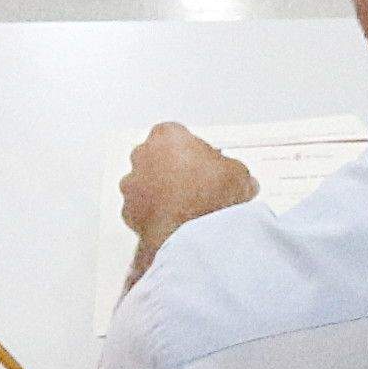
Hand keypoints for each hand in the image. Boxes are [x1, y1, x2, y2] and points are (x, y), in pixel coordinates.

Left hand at [119, 122, 258, 281]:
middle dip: (170, 168)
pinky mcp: (129, 213)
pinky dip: (152, 216)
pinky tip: (172, 224)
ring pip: (143, 184)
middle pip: (154, 157)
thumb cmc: (208, 197)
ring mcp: (132, 186)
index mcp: (167, 136)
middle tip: (193, 183)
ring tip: (183, 207)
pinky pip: (140, 211)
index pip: (174, 134)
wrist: (195, 234)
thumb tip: (238, 181)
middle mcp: (143, 157)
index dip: (189, 149)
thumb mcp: (237, 173)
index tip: (201, 160)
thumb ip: (231, 171)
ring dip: (158, 192)